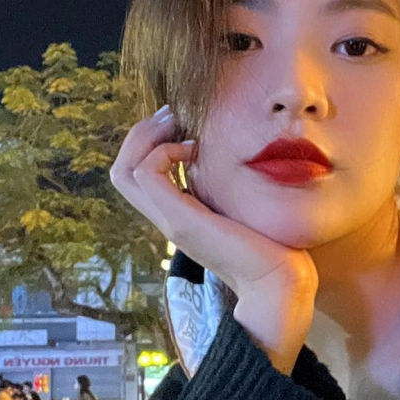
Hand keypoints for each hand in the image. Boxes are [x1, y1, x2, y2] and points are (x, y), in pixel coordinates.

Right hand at [110, 107, 317, 372]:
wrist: (278, 283)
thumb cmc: (271, 247)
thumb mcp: (242, 206)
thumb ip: (229, 188)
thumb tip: (234, 157)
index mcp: (179, 215)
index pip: (136, 175)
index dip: (150, 142)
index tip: (182, 124)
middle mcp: (167, 218)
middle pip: (121, 170)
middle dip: (142, 133)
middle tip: (172, 116)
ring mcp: (170, 220)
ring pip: (124, 171)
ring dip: (148, 138)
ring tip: (180, 129)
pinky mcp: (181, 221)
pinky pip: (146, 174)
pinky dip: (163, 152)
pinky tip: (193, 150)